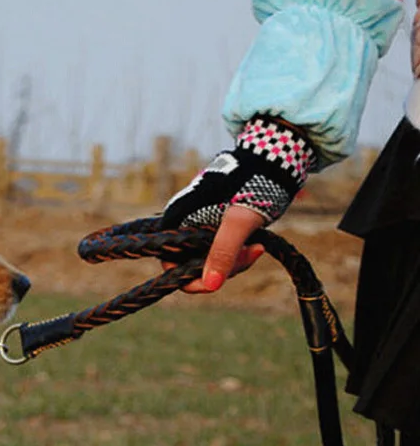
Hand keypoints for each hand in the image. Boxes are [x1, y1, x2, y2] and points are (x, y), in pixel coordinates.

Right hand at [158, 115, 315, 292]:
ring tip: (258, 246)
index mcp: (177, 220)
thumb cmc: (254, 184)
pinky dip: (237, 254)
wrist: (274, 160)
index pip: (172, 265)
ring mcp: (199, 225)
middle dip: (223, 268)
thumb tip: (211, 285)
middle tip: (251, 253)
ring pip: (210, 260)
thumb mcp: (239, 222)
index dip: (193, 279)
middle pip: (193, 265)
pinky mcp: (214, 226)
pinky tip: (255, 243)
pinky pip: (220, 251)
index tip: (219, 281)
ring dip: (234, 261)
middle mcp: (183, 224)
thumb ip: (223, 253)